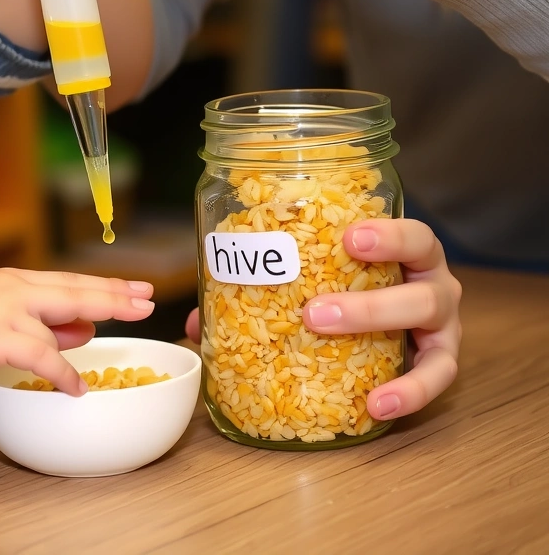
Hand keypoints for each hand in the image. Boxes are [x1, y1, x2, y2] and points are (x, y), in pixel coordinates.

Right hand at [0, 268, 153, 395]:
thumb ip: (40, 321)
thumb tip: (84, 329)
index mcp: (18, 281)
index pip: (71, 281)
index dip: (107, 284)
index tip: (137, 286)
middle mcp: (18, 290)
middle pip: (76, 290)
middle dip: (115, 294)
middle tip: (148, 298)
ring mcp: (9, 312)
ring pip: (61, 319)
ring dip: (92, 329)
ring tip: (122, 333)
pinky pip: (41, 357)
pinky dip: (62, 373)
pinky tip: (76, 387)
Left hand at [183, 217, 461, 419]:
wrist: (397, 323)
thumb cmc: (348, 286)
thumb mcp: (312, 279)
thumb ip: (261, 290)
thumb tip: (197, 323)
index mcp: (400, 247)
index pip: (407, 232)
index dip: (385, 234)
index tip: (348, 238)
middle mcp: (428, 277)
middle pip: (415, 279)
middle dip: (366, 299)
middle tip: (314, 313)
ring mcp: (441, 319)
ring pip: (425, 318)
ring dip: (377, 329)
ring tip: (331, 350)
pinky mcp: (441, 357)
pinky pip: (437, 376)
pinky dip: (411, 391)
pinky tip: (377, 405)